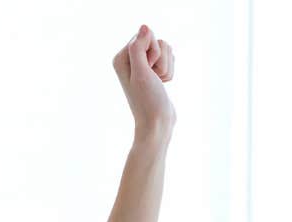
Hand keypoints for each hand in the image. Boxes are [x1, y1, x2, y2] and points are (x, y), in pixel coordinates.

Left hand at [112, 24, 175, 139]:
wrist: (157, 124)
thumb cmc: (148, 102)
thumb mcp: (141, 73)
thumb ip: (139, 48)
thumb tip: (144, 27)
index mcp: (121, 58)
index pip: (146, 35)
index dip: (153, 52)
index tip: (147, 72)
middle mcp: (130, 60)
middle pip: (157, 41)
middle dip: (161, 60)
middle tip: (153, 78)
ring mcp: (142, 65)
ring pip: (166, 49)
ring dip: (166, 68)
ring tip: (158, 83)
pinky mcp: (154, 71)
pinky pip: (169, 59)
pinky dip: (169, 72)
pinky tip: (162, 84)